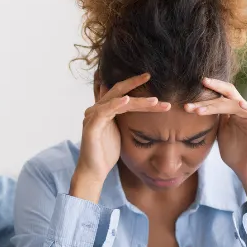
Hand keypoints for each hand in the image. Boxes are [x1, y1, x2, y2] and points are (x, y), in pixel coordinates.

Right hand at [72, 73, 170, 202]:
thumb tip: (138, 109)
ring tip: (155, 101)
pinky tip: (127, 101)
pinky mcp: (91, 127)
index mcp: (104, 110)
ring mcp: (92, 117)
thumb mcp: (120, 131)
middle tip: (150, 75)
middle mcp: (96, 110)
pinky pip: (104, 112)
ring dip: (136, 100)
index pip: (120, 92)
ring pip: (116, 102)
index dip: (133, 83)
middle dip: (134, 82)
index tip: (150, 78)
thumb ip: (124, 118)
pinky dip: (115, 105)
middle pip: (117, 91)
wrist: (94, 171)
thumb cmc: (107, 153)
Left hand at [188, 78, 246, 207]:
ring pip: (237, 103)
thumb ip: (212, 121)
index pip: (220, 97)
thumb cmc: (234, 152)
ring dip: (217, 106)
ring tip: (199, 111)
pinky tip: (240, 104)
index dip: (206, 95)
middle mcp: (243, 111)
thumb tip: (194, 110)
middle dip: (210, 94)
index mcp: (231, 112)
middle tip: (192, 97)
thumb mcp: (218, 134)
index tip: (188, 96)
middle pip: (228, 95)